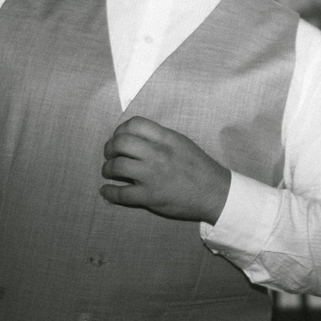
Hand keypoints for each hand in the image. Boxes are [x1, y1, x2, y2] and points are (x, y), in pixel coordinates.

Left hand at [100, 117, 231, 222]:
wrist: (215, 192)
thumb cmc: (199, 167)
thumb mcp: (182, 143)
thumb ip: (160, 138)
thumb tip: (136, 138)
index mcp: (166, 138)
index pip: (134, 124)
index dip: (120, 129)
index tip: (119, 138)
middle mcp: (157, 154)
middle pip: (120, 143)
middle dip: (109, 148)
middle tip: (110, 154)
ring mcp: (152, 176)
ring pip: (116, 167)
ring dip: (107, 169)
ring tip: (110, 171)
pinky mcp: (150, 196)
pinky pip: (121, 194)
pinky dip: (109, 192)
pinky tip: (106, 191)